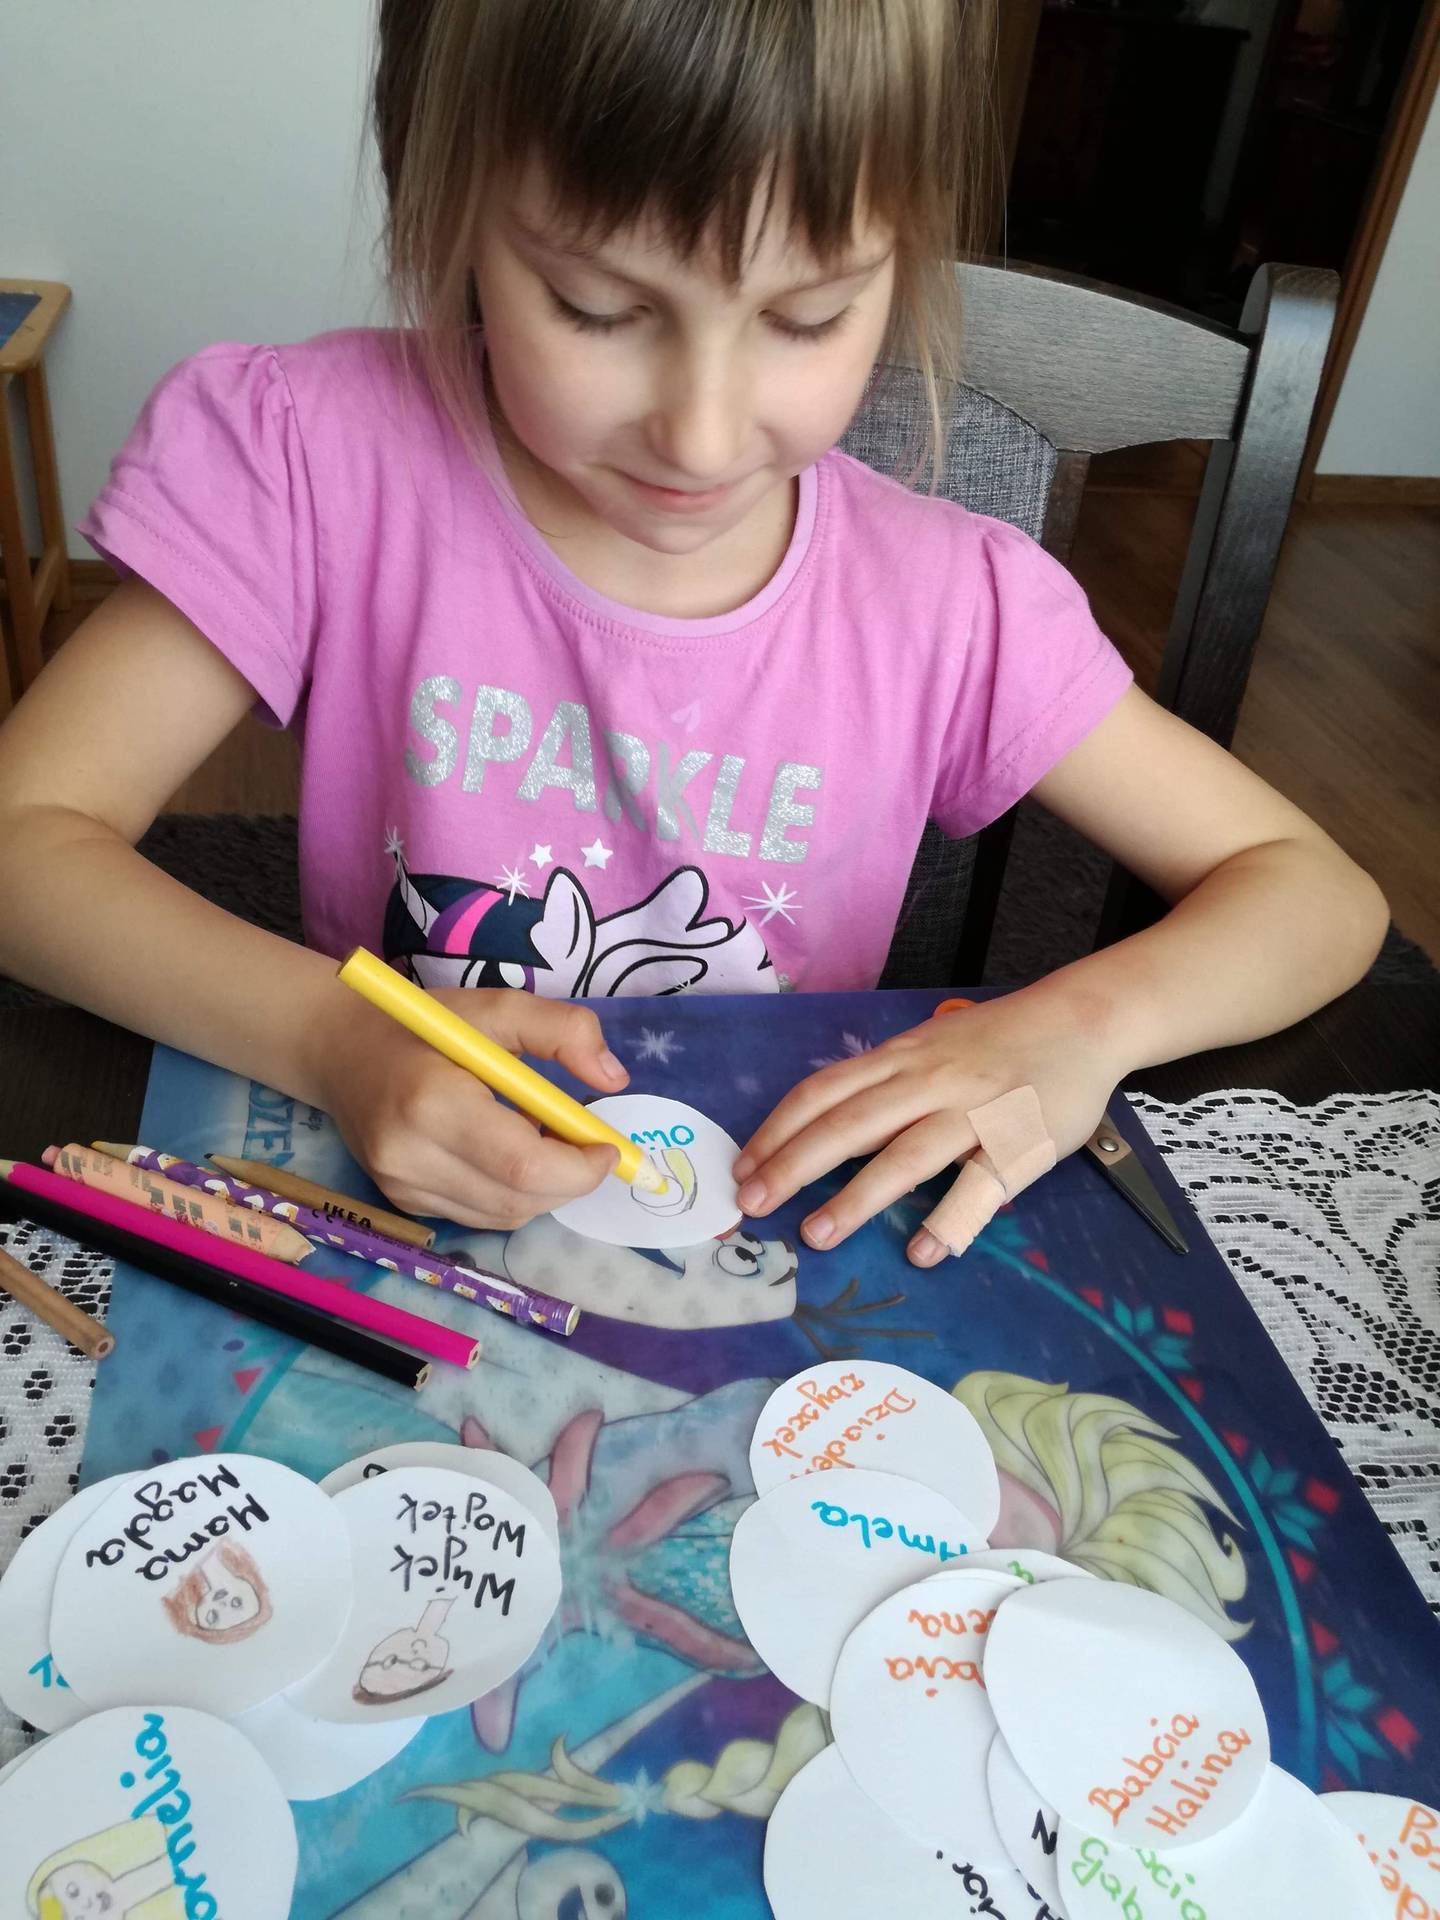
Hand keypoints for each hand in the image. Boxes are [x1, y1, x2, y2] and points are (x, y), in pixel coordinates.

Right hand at [309, 986, 629, 1229]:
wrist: (337, 1047)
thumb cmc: (422, 1023)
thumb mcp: (495, 1008)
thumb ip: (562, 1031)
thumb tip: (613, 1079)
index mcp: (431, 1103)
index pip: (522, 1164)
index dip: (578, 1167)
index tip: (607, 1146)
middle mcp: (410, 1157)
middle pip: (517, 1201)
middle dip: (570, 1182)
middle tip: (587, 1146)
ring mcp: (401, 1188)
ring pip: (502, 1217)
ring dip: (544, 1191)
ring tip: (546, 1143)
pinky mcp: (402, 1202)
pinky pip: (479, 1215)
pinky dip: (512, 1195)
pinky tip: (509, 1155)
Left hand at [733, 991, 1121, 1264]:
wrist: (1082, 1020)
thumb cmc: (997, 1039)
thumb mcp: (930, 1046)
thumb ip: (882, 1083)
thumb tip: (822, 1129)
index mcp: (901, 1058)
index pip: (823, 1092)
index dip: (777, 1131)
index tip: (742, 1169)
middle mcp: (929, 1082)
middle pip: (849, 1125)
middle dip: (793, 1166)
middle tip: (752, 1206)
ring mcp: (974, 1113)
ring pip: (906, 1156)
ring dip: (856, 1199)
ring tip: (816, 1235)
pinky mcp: (1020, 1143)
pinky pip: (981, 1186)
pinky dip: (950, 1220)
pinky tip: (922, 1252)